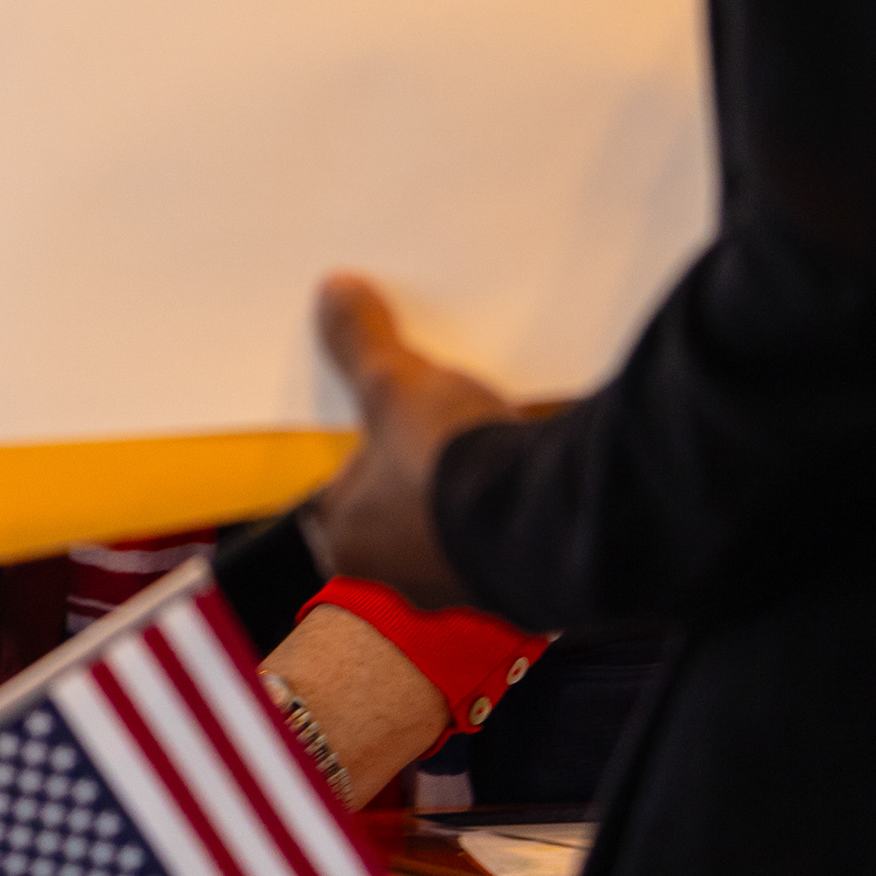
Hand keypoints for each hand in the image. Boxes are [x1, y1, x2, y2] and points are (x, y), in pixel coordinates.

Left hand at [307, 276, 518, 611]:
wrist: (542, 513)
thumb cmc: (445, 463)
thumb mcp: (392, 381)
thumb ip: (359, 341)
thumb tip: (333, 292)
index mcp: (348, 538)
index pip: (336, 488)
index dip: (356, 444)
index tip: (376, 412)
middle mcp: (395, 575)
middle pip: (392, 504)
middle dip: (410, 464)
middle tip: (428, 419)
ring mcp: (453, 583)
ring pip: (445, 521)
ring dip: (457, 485)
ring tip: (476, 433)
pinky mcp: (506, 576)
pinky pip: (492, 532)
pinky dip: (499, 501)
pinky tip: (516, 461)